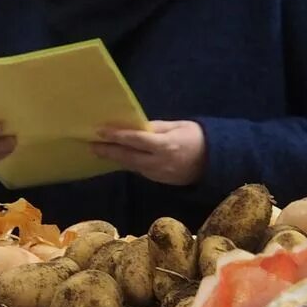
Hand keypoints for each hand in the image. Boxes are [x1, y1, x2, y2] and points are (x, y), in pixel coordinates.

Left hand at [91, 121, 207, 186]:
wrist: (215, 162)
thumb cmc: (197, 137)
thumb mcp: (178, 126)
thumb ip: (156, 127)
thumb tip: (135, 126)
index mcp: (166, 145)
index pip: (136, 140)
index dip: (117, 136)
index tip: (100, 131)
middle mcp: (160, 162)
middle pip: (128, 157)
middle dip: (108, 151)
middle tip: (90, 145)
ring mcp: (159, 174)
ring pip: (132, 166)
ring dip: (115, 158)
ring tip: (99, 150)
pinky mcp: (159, 180)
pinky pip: (139, 170)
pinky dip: (127, 163)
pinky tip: (117, 157)